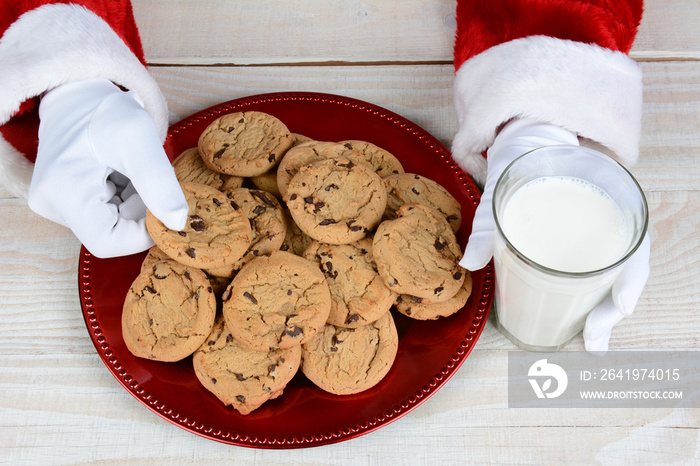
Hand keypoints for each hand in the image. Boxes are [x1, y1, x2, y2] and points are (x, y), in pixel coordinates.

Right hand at [28, 78, 187, 257]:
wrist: (82, 94)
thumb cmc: (107, 111)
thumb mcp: (139, 137)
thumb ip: (159, 181)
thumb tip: (179, 222)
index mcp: (63, 190)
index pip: (108, 241)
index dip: (143, 233)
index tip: (164, 208)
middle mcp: (51, 203)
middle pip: (111, 234)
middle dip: (140, 212)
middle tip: (146, 178)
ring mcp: (56, 204)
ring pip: (111, 224)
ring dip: (134, 204)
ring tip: (132, 170)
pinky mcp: (65, 201)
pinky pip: (105, 214)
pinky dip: (125, 199)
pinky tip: (123, 173)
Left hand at [458, 118, 649, 350]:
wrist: (526, 137)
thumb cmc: (520, 160)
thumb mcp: (502, 186)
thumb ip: (486, 224)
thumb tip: (467, 265)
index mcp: (603, 196)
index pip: (633, 241)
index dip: (631, 277)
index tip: (620, 306)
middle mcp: (609, 215)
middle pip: (626, 267)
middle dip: (613, 308)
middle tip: (593, 342)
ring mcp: (599, 227)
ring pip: (615, 273)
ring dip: (605, 309)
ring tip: (590, 340)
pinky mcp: (583, 238)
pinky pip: (597, 268)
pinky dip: (594, 296)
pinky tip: (582, 319)